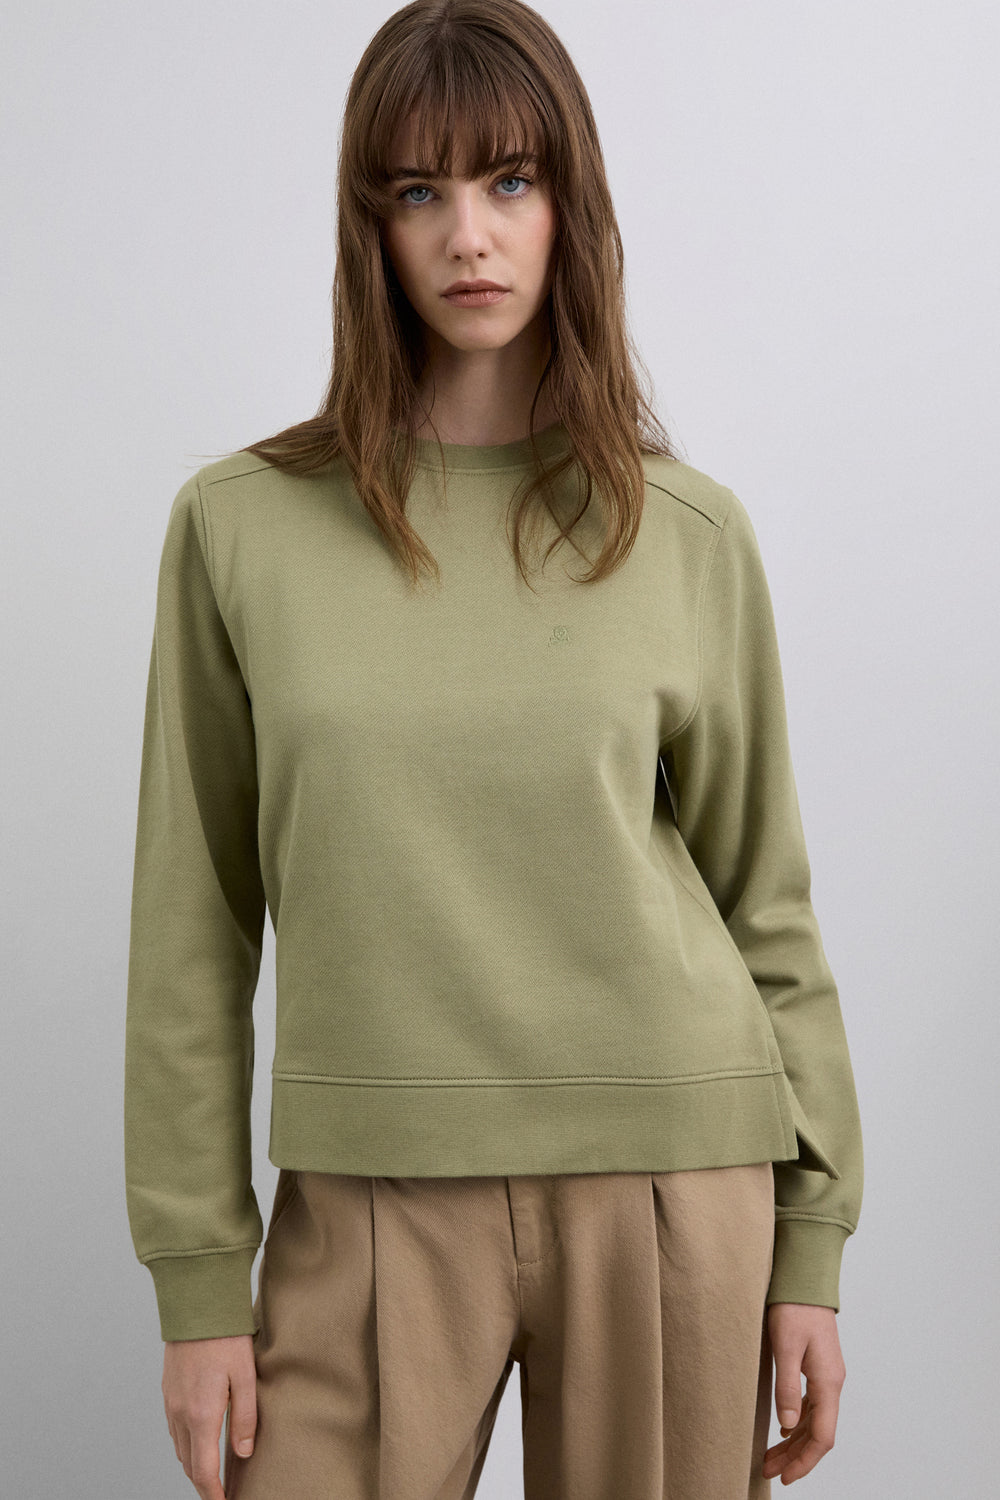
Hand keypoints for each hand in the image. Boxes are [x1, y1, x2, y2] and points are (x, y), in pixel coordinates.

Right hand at [162, 1334, 257, 1499]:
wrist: (196, 1305)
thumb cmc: (226, 1337)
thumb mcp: (246, 1376)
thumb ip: (246, 1418)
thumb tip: (243, 1453)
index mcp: (201, 1414)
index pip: (202, 1470)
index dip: (212, 1494)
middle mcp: (180, 1413)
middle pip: (188, 1463)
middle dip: (203, 1482)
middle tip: (220, 1493)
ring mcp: (170, 1401)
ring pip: (179, 1447)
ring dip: (193, 1463)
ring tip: (211, 1472)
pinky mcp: (167, 1390)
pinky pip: (174, 1428)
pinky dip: (185, 1443)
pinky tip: (199, 1439)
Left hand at [761, 1303, 844, 1484]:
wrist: (805, 1276)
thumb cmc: (794, 1307)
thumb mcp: (785, 1347)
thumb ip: (787, 1387)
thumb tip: (788, 1426)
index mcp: (828, 1382)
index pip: (823, 1436)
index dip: (804, 1462)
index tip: (784, 1477)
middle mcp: (832, 1382)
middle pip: (818, 1433)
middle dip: (795, 1457)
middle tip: (768, 1471)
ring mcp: (826, 1375)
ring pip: (814, 1421)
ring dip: (794, 1442)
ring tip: (769, 1456)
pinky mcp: (818, 1366)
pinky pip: (812, 1405)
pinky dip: (797, 1423)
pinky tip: (782, 1429)